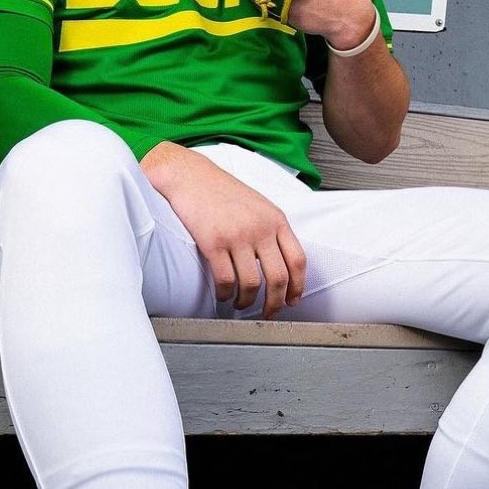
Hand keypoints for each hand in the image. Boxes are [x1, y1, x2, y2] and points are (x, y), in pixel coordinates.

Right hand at [140, 141, 305, 317]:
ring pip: (251, 283)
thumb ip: (271, 229)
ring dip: (246, 302)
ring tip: (240, 304)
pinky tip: (222, 295)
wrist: (190, 175)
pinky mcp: (213, 242)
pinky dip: (225, 294)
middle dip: (275, 303)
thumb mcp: (257, 205)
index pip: (297, 260)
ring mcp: (237, 235)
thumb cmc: (221, 191)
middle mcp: (260, 228)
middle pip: (278, 277)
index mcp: (275, 219)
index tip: (292, 300)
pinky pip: (225, 279)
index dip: (298, 286)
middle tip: (268, 313)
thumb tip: (279, 264)